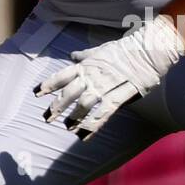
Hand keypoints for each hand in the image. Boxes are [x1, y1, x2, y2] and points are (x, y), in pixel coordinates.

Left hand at [35, 15, 184, 139]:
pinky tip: (84, 135)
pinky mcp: (121, 95)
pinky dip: (93, 124)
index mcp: (87, 65)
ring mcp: (106, 85)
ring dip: (74, 116)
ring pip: (85, 103)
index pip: (63, 75)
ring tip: (67, 127)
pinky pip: (104, 112)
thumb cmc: (124, 49)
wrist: (148, 49)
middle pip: (70, 92)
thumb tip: (72, 55)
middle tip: (47, 118)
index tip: (37, 93)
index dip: (49, 84)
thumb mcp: (101, 50)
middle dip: (57, 105)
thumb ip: (85, 56)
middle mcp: (93, 76)